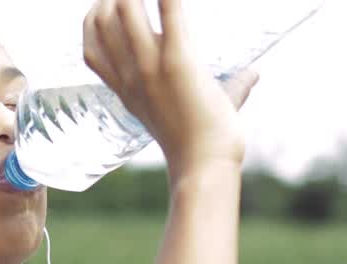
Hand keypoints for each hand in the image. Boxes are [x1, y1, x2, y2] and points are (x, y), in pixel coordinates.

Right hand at [83, 0, 259, 177]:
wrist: (206, 165)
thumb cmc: (204, 142)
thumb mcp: (199, 108)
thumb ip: (227, 86)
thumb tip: (255, 74)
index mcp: (128, 90)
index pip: (92, 47)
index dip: (94, 17)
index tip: (111, 1)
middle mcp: (132, 75)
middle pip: (102, 20)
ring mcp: (151, 67)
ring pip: (124, 10)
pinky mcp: (178, 61)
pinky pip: (168, 12)